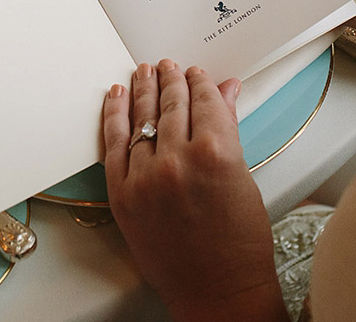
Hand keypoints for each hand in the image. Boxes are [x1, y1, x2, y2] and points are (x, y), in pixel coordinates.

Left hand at [103, 60, 288, 321]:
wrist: (217, 289)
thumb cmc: (239, 243)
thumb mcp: (242, 176)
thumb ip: (228, 127)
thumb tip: (225, 91)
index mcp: (216, 152)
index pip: (204, 99)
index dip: (200, 82)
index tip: (196, 74)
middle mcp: (177, 159)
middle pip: (171, 104)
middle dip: (171, 80)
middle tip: (168, 66)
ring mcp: (145, 177)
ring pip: (141, 117)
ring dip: (143, 89)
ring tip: (144, 71)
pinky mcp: (121, 194)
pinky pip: (113, 143)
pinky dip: (115, 115)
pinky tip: (118, 97)